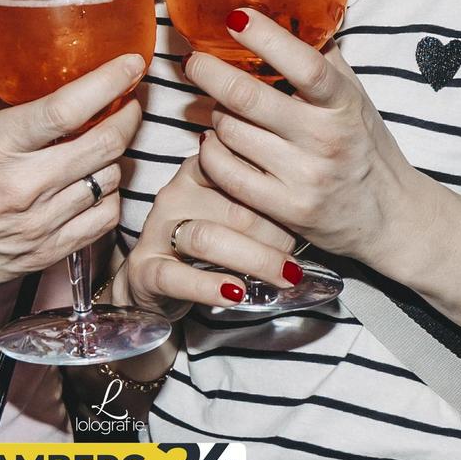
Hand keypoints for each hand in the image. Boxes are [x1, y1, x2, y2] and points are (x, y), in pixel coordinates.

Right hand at [0, 50, 144, 301]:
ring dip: (117, 154)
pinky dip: (109, 195)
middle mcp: (24, 185)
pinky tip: (95, 181)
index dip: (109, 82)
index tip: (131, 63)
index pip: (68, 108)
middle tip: (131, 98)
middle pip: (105, 143)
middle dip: (130, 113)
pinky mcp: (48, 251)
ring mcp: (40, 223)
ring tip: (109, 139)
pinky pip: (104, 218)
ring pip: (109, 178)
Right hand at [113, 153, 296, 320]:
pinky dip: (207, 286)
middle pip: (233, 206)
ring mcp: (156, 230)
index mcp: (200, 170)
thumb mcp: (238, 213)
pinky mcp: (144, 268)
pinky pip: (175, 276)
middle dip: (275, 234)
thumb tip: (316, 201)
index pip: (244, 167)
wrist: (158, 281)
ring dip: (253, 259)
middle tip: (301, 257)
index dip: (280, 192)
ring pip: (206, 238)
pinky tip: (236, 292)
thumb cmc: (212, 241)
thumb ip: (266, 200)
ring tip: (284, 276)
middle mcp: (175, 193)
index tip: (308, 212)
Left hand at [185, 9, 425, 263]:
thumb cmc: (364, 145)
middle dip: (209, 73)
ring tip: (214, 106)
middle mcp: (325, 139)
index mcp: (343, 103)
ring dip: (212, 113)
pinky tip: (213, 140)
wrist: (389, 216)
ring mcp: (304, 177)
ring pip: (230, 133)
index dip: (266, 38)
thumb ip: (324, 58)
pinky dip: (209, 152)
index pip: (305, 65)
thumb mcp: (354, 97)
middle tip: (193, 61)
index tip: (235, 17)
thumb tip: (290, 11)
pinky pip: (226, 173)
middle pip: (248, 99)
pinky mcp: (286, 209)